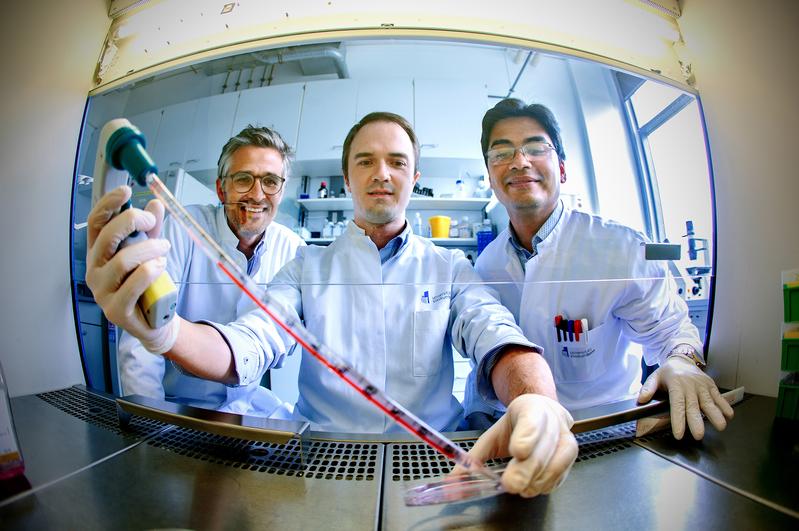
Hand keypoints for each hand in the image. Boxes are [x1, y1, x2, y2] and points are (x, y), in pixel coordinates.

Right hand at [85, 186, 177, 353]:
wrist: (156, 321)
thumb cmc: (148, 284)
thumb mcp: (151, 251)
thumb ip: (151, 229)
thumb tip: (156, 203)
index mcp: (99, 253)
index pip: (96, 223)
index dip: (108, 204)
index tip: (126, 190)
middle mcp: (95, 270)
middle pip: (107, 236)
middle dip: (132, 221)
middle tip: (152, 222)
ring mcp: (102, 291)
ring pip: (122, 261)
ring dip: (148, 249)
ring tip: (164, 248)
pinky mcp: (115, 310)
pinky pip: (131, 285)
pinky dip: (149, 271)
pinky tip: (160, 266)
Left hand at [466, 394, 576, 497]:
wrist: (542, 412)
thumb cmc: (516, 426)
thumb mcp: (493, 435)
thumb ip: (474, 458)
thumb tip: (453, 481)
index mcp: (530, 409)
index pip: (531, 422)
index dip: (526, 437)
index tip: (517, 452)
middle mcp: (552, 421)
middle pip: (541, 448)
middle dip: (526, 469)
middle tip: (511, 484)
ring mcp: (565, 437)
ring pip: (554, 463)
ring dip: (536, 480)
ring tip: (520, 488)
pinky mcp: (571, 455)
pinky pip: (562, 473)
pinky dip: (547, 483)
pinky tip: (535, 486)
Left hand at [637, 355, 733, 439]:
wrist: (683, 359)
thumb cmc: (668, 372)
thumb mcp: (654, 377)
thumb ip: (648, 389)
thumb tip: (640, 400)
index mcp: (676, 385)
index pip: (677, 405)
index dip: (678, 420)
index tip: (679, 433)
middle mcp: (691, 386)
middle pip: (694, 406)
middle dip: (697, 422)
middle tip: (698, 435)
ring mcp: (703, 386)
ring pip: (710, 402)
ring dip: (716, 415)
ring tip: (720, 427)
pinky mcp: (712, 386)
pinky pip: (720, 397)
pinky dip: (725, 406)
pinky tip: (728, 416)